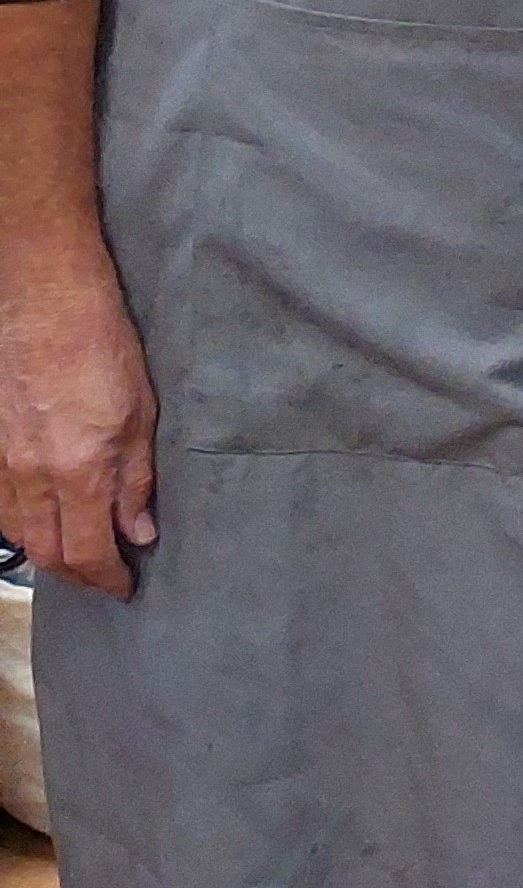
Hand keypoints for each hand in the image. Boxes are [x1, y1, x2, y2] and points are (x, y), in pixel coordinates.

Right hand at [0, 251, 158, 595]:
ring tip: (75, 547)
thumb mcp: (141, 415)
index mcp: (78, 472)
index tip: (124, 587)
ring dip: (45, 548)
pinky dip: (17, 520)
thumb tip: (139, 531)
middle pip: (45, 552)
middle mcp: (30, 475)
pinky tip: (39, 514)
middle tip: (103, 573)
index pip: (87, 552)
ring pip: (15, 531)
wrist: (43, 299)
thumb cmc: (101, 347)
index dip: (106, 579)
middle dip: (76, 572)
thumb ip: (136, 481)